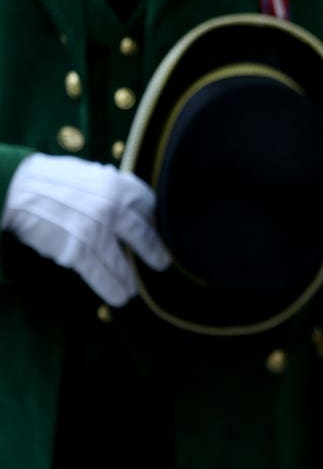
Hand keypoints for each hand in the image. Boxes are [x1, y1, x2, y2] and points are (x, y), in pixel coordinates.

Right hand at [0, 153, 168, 304]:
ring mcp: (96, 230)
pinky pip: (101, 274)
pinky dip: (112, 287)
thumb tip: (121, 188)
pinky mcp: (77, 250)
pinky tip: (119, 296)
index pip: (149, 205)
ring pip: (122, 260)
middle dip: (154, 251)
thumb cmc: (47, 179)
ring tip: (133, 289)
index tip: (155, 230)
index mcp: (118, 185)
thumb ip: (108, 183)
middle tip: (161, 263)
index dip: (153, 220)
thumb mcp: (88, 172)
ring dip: (129, 278)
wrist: (15, 189)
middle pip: (144, 235)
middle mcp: (113, 208)